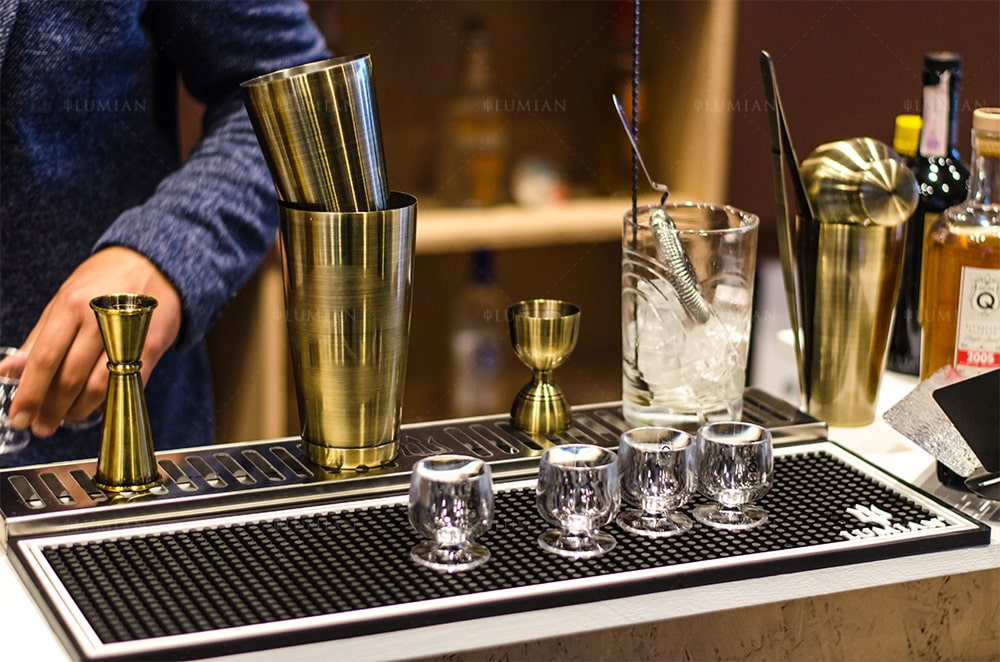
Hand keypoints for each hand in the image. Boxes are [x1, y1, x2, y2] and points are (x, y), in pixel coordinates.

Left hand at [9, 247, 181, 436]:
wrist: (155, 264)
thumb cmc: (104, 282)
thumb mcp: (64, 300)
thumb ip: (38, 338)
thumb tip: (8, 371)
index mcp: (71, 306)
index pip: (45, 358)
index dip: (30, 393)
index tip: (19, 416)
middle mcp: (99, 319)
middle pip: (71, 378)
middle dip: (52, 409)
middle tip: (43, 425)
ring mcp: (129, 334)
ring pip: (99, 387)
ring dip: (80, 409)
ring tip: (69, 416)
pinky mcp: (151, 346)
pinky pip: (127, 384)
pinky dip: (110, 401)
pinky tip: (98, 406)